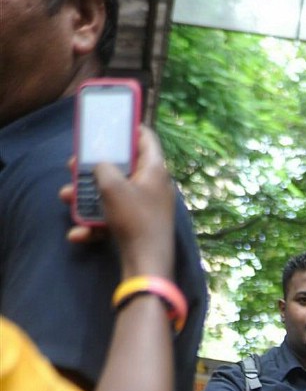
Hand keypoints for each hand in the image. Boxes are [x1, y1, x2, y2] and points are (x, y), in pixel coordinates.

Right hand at [63, 126, 174, 277]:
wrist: (147, 267)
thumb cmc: (134, 220)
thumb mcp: (112, 186)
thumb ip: (103, 166)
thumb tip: (102, 166)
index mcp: (155, 169)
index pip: (146, 137)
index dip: (129, 127)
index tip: (110, 123)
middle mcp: (154, 186)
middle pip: (123, 166)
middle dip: (95, 166)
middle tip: (75, 164)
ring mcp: (146, 208)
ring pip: (113, 194)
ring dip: (88, 196)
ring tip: (67, 197)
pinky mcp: (138, 227)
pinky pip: (113, 218)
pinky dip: (96, 224)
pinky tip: (78, 234)